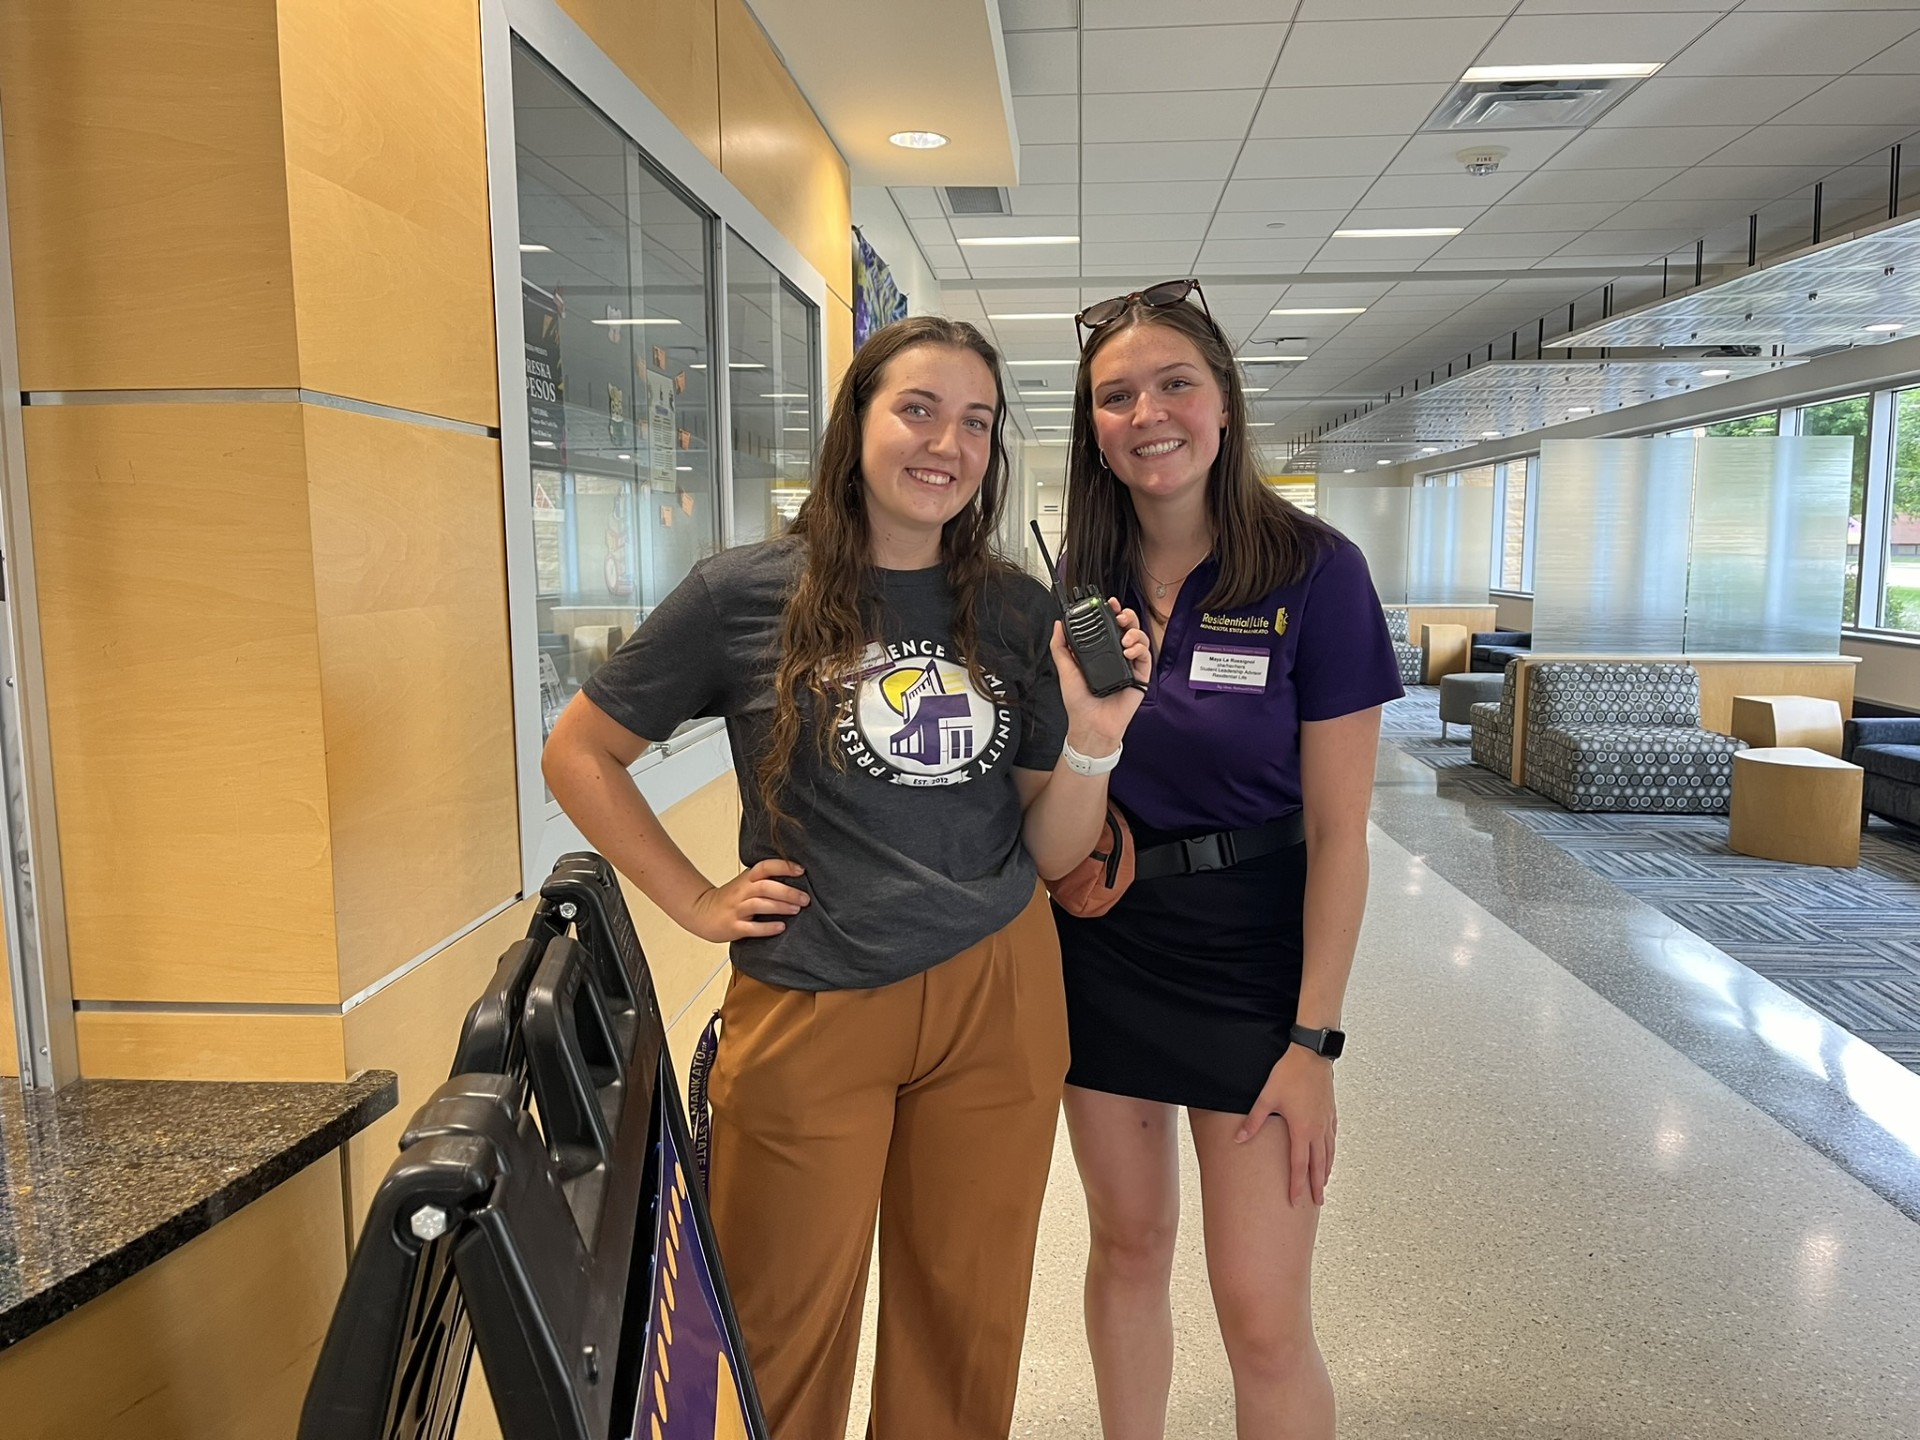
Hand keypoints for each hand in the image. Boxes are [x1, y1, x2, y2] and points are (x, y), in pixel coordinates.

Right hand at [682, 859, 809, 941]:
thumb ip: (765, 881)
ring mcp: (737, 909)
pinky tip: (781, 927)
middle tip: (805, 898)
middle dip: (788, 892)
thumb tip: (797, 881)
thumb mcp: (745, 884)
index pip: (765, 867)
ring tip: (796, 909)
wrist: (701, 912)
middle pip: (765, 886)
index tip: (801, 870)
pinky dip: (767, 927)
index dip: (783, 866)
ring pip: (759, 904)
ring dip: (780, 906)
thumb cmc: (730, 899)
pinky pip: (751, 927)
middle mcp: (742, 892)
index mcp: (747, 879)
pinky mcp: (733, 926)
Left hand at [1051, 599, 1151, 751]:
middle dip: (1126, 616)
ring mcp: (1129, 665)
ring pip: (1139, 638)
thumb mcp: (1065, 671)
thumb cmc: (1079, 703)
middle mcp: (1116, 656)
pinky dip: (1140, 648)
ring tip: (1124, 639)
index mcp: (1100, 653)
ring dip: (1134, 632)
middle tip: (1120, 615)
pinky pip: (1146, 656)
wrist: (1091, 725)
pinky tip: (1129, 650)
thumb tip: (1058, 625)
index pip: (1108, 627)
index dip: (1110, 613)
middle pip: (1127, 628)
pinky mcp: (1140, 677)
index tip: (1107, 604)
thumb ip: (1060, 647)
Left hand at [1236, 1043, 1336, 1205]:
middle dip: (1316, 1185)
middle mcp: (1317, 1129)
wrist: (1312, 1054)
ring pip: (1329, 1152)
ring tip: (1324, 1182)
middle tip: (1317, 1201)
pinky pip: (1332, 1137)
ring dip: (1326, 1169)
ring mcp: (1326, 1121)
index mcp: (1302, 1130)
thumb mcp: (1267, 1098)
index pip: (1299, 1166)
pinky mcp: (1330, 1111)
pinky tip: (1330, 1152)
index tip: (1296, 1200)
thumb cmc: (1290, 1073)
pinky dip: (1331, 1149)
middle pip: (1318, 1164)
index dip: (1297, 1185)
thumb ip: (1254, 1121)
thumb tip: (1239, 1138)